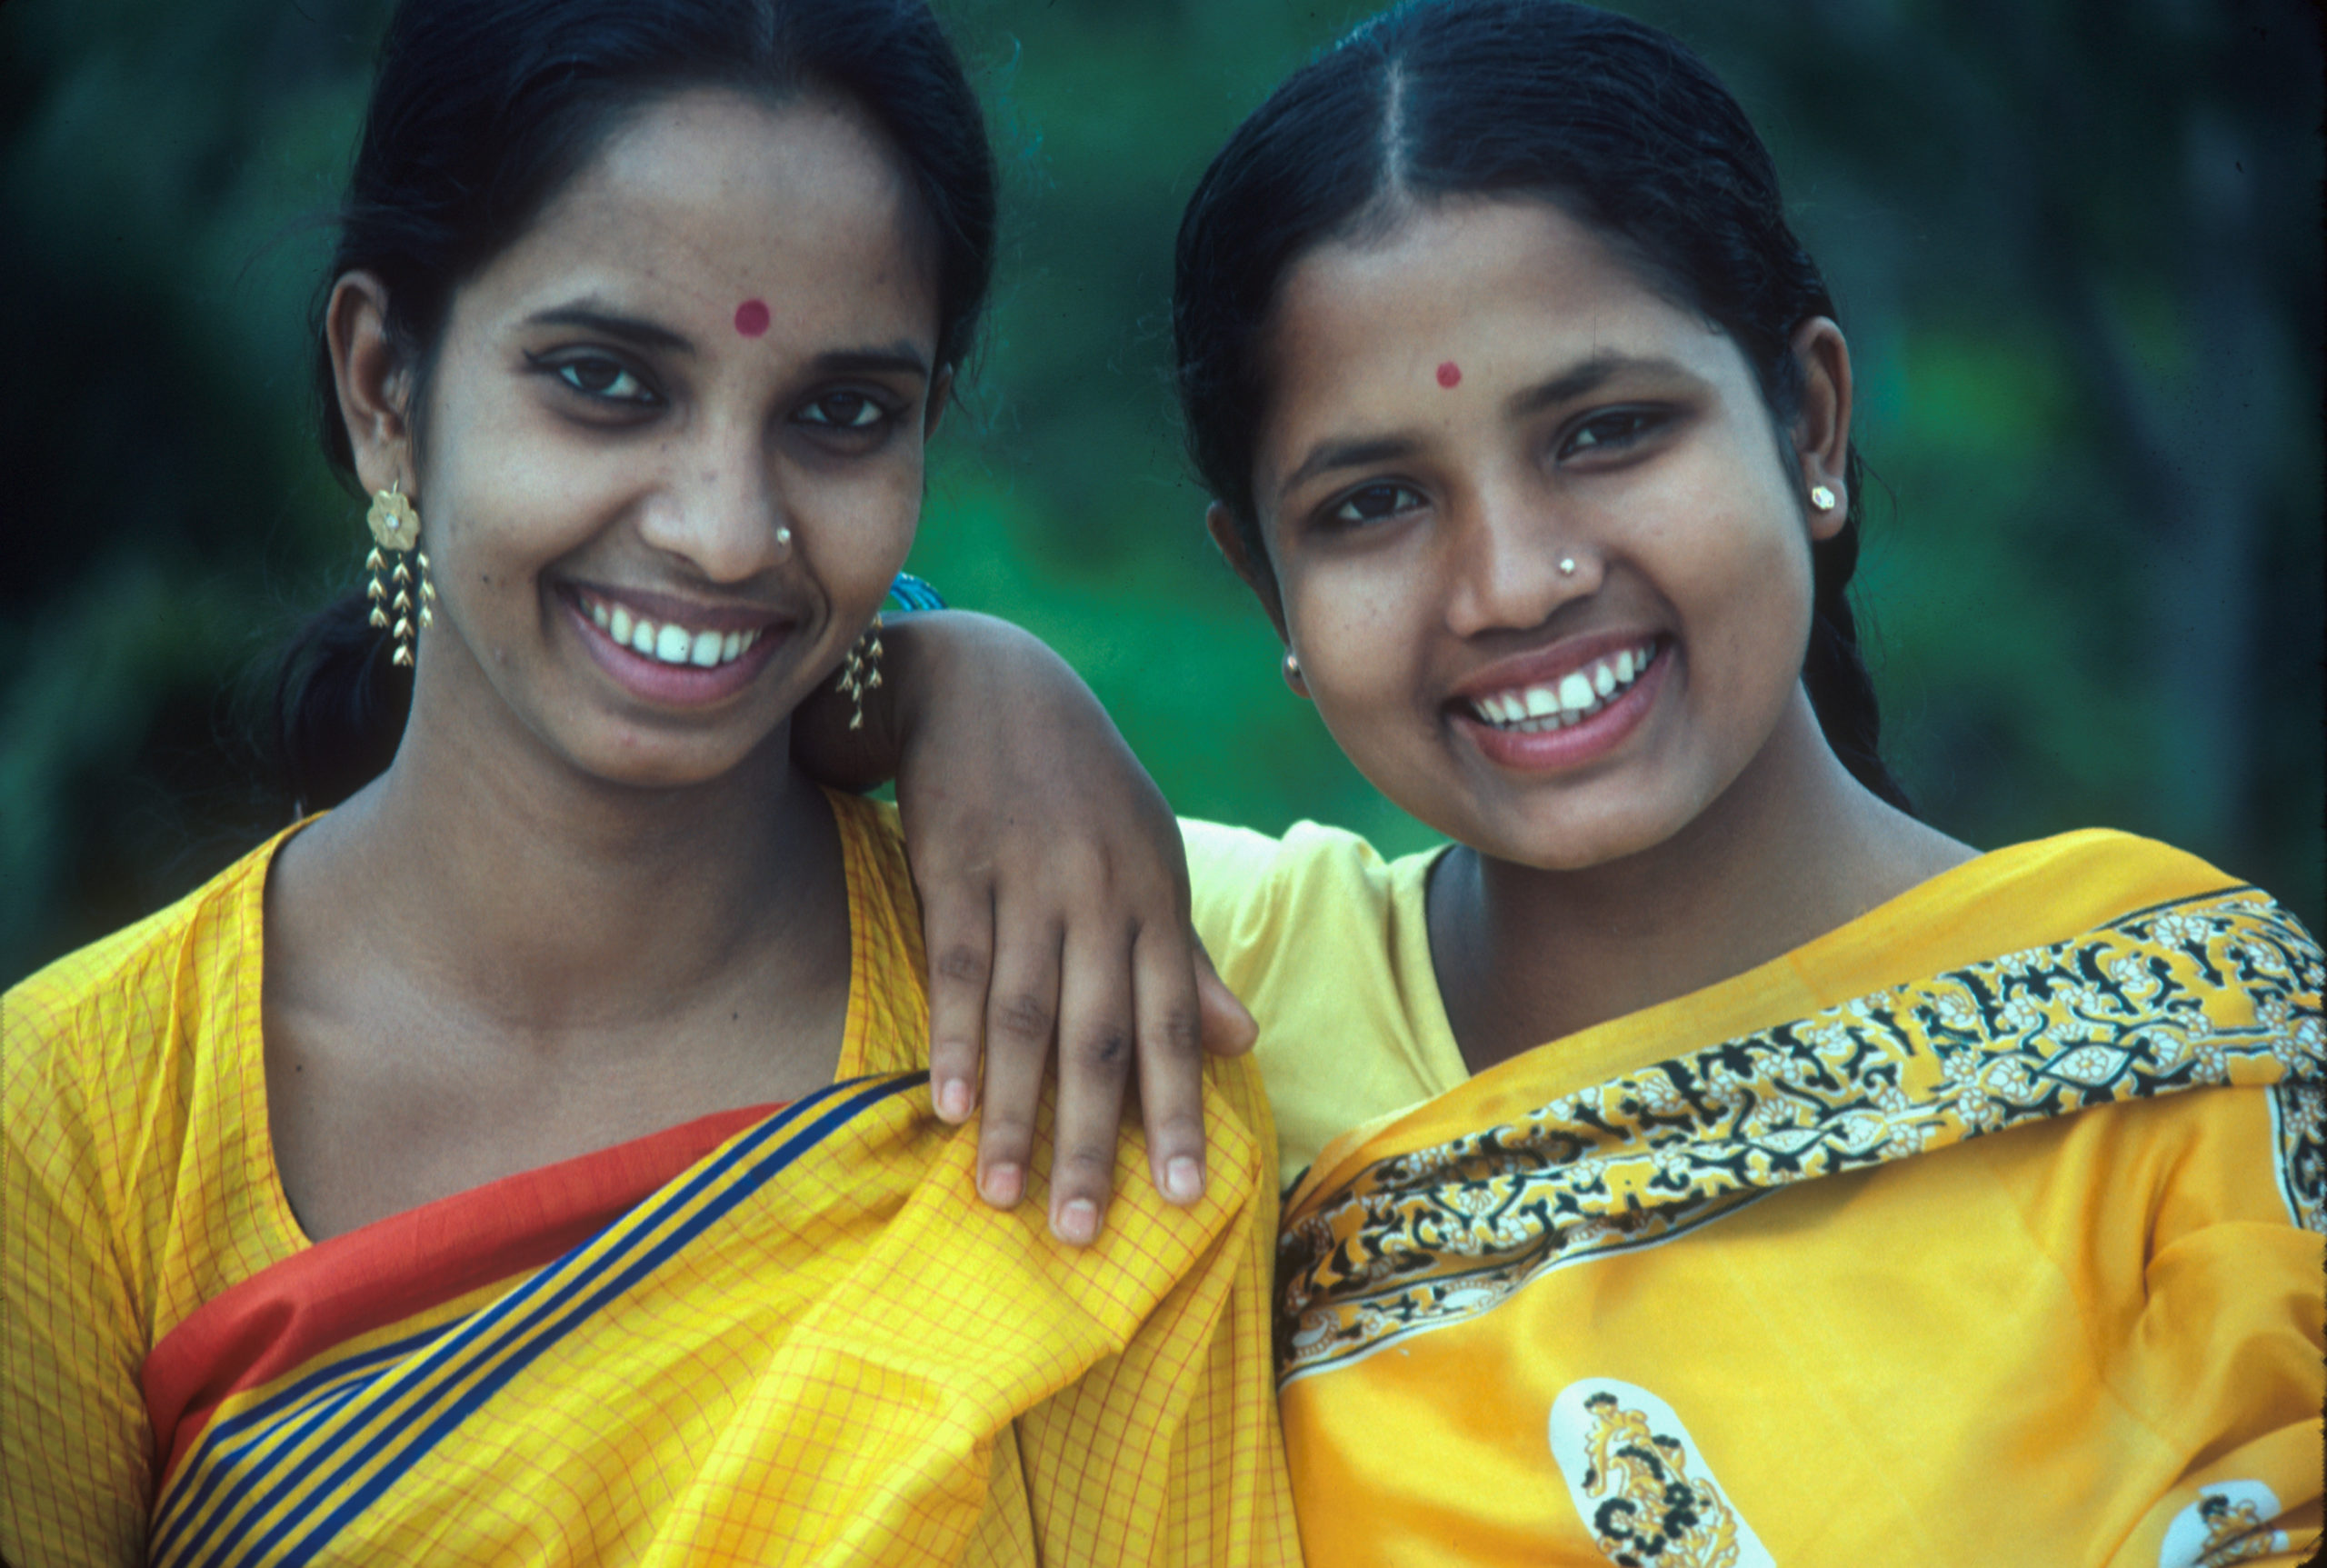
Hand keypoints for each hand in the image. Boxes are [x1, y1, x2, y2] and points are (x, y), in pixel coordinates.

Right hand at [791, 611, 1256, 1243]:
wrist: (988, 681)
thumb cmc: (1079, 785)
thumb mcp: (1148, 855)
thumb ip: (1183, 955)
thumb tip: (1239, 1041)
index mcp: (1153, 897)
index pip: (1172, 1025)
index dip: (1178, 1111)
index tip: (1185, 1197)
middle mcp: (1098, 894)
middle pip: (1099, 1035)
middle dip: (1093, 1139)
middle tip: (1085, 1232)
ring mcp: (1026, 879)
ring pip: (1025, 1014)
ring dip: (1015, 1112)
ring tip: (1003, 1197)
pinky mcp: (955, 864)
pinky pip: (958, 966)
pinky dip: (956, 1040)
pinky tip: (950, 1108)